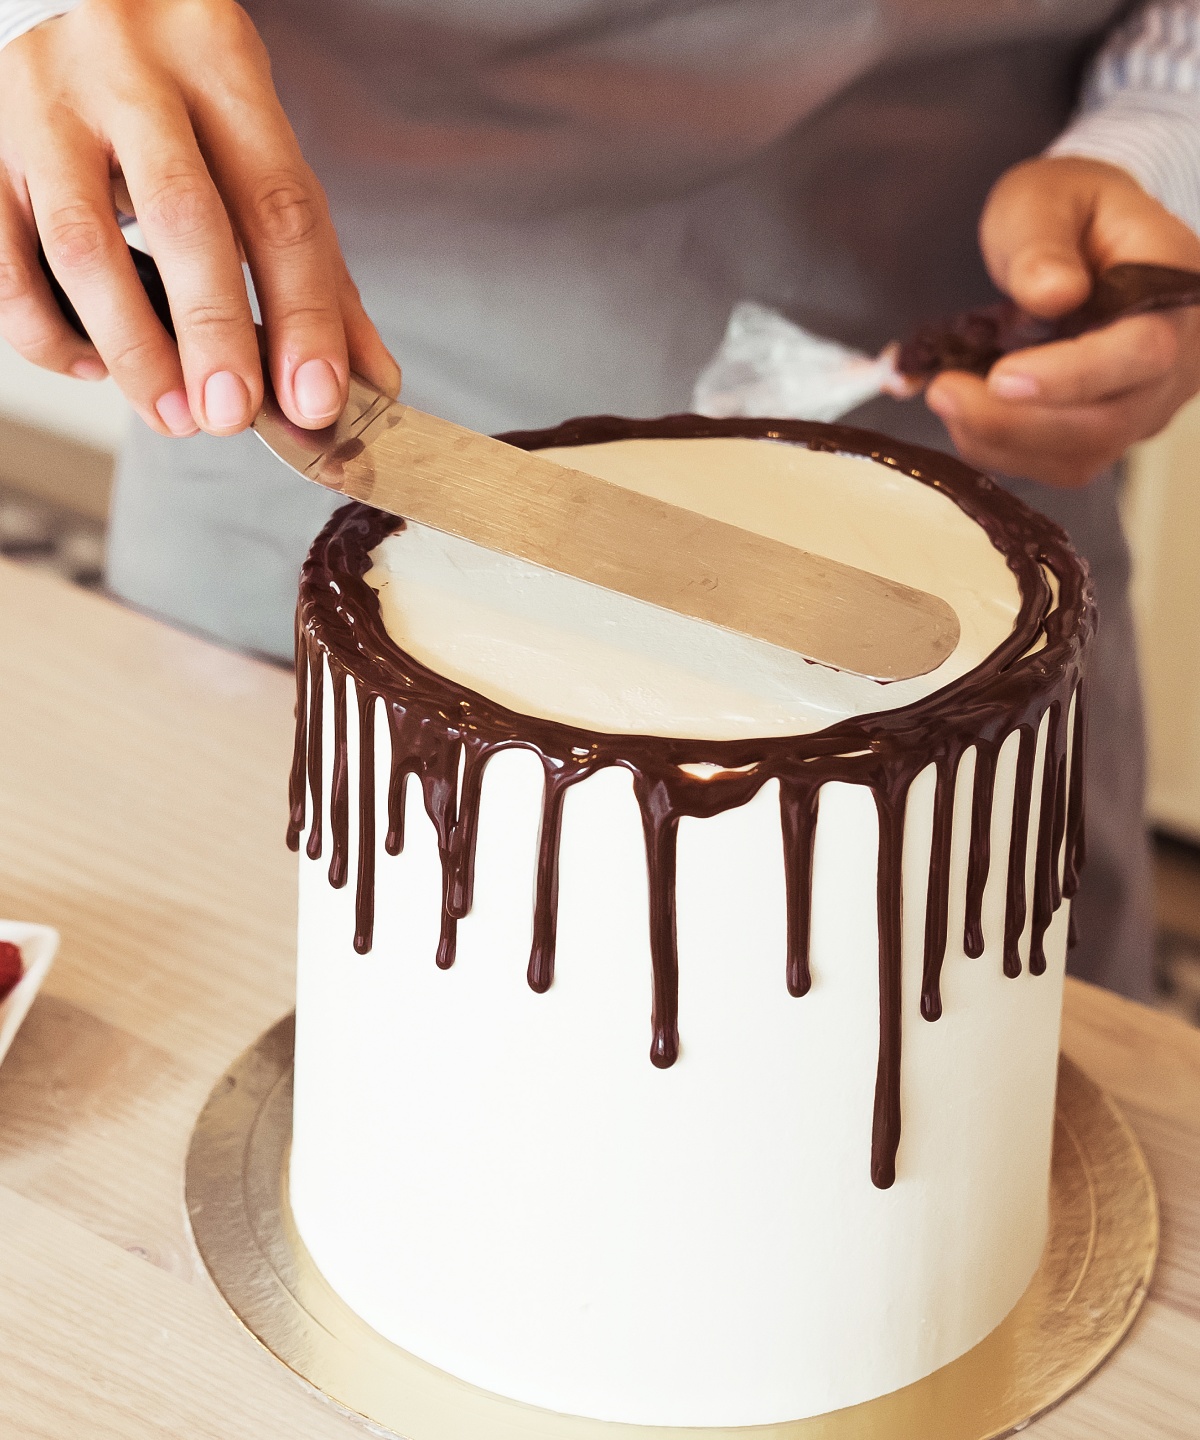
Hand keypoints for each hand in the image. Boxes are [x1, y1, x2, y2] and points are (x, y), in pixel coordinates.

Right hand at [0, 0, 399, 438]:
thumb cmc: (178, 88)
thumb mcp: (257, 142)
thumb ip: (315, 263)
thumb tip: (372, 381)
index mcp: (221, 63)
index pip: (278, 203)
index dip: (304, 313)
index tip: (316, 399)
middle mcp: (130, 72)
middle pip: (183, 216)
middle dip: (214, 333)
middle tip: (232, 415)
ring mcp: (44, 105)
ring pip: (82, 243)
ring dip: (134, 349)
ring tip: (174, 414)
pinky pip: (4, 259)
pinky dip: (48, 330)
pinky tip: (95, 365)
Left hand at [926, 156, 1199, 487]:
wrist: (1084, 238)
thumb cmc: (1070, 210)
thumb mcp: (1047, 198)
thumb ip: (1043, 240)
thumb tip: (1051, 293)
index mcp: (1175, 290)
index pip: (1142, 351)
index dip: (1072, 376)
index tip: (1001, 377)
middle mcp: (1175, 361)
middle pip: (1105, 422)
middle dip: (1014, 421)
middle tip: (943, 390)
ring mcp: (1143, 405)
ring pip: (1078, 456)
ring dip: (998, 440)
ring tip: (943, 393)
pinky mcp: (1105, 433)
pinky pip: (1056, 463)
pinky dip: (999, 447)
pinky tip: (963, 410)